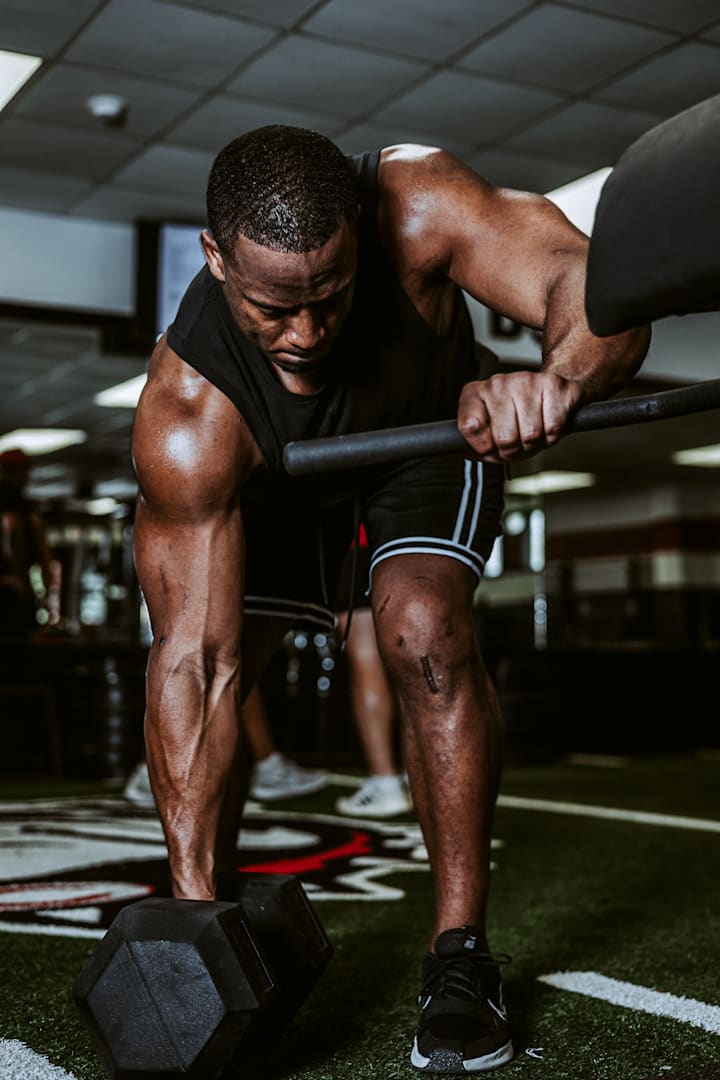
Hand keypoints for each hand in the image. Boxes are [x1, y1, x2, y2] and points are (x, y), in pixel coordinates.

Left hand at [457, 370, 582, 462]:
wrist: (551, 393)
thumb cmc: (515, 419)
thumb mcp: (484, 434)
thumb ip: (464, 444)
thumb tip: (445, 451)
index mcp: (474, 393)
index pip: (469, 427)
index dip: (484, 447)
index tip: (491, 445)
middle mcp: (496, 382)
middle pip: (505, 438)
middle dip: (514, 450)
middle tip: (518, 443)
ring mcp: (524, 380)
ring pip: (530, 434)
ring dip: (535, 443)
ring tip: (533, 432)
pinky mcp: (551, 384)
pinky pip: (552, 427)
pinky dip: (552, 435)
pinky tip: (547, 424)